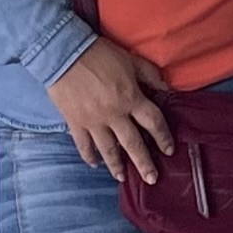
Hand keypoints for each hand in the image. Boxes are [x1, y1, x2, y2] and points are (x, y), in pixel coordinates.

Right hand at [47, 40, 172, 182]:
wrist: (64, 53)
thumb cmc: (99, 54)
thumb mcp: (131, 60)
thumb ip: (150, 76)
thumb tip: (166, 90)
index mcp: (131, 98)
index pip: (153, 123)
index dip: (163, 137)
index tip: (169, 150)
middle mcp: (115, 115)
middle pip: (133, 143)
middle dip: (144, 163)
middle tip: (152, 179)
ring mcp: (93, 121)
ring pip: (108, 149)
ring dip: (116, 165)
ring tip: (122, 178)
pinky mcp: (75, 122)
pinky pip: (83, 145)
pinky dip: (89, 156)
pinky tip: (95, 164)